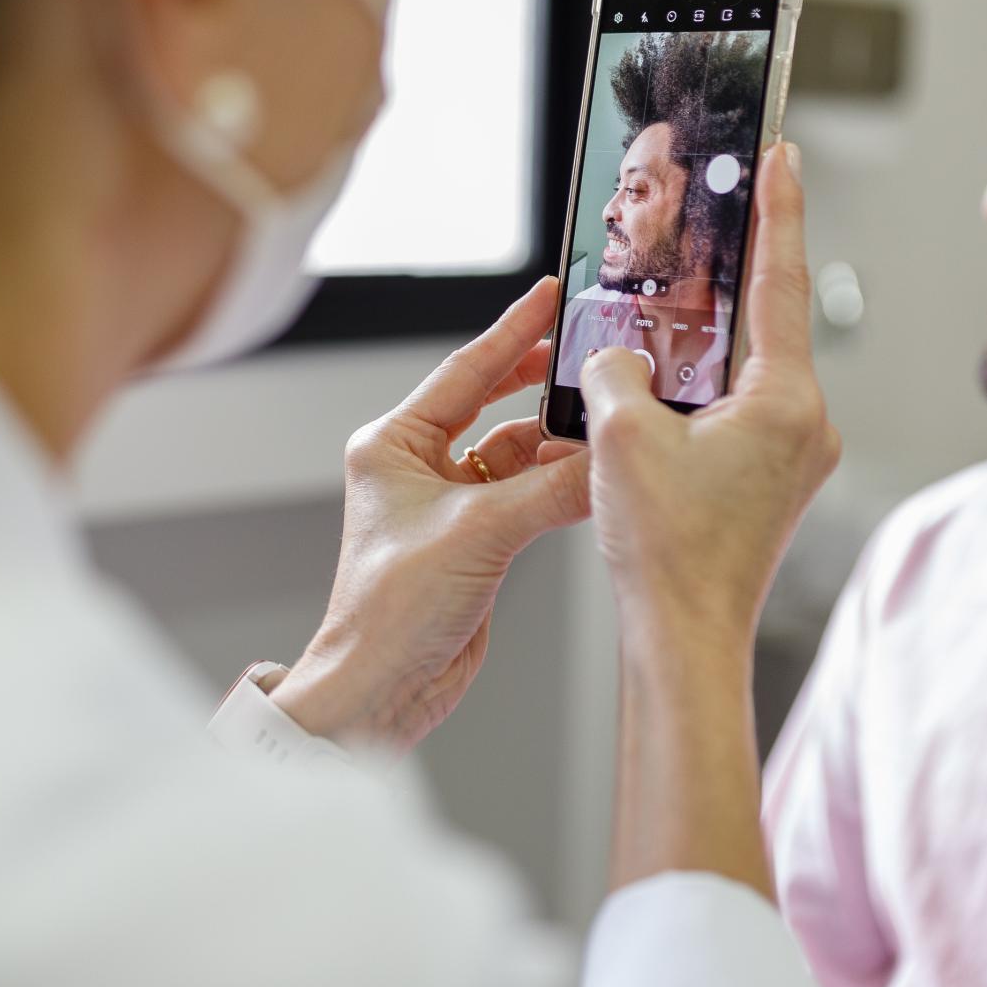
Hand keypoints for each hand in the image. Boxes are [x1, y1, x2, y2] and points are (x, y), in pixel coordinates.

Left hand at [273, 277, 591, 749]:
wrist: (379, 690)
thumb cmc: (389, 615)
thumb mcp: (478, 534)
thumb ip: (549, 491)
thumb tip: (607, 460)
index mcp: (393, 445)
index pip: (464, 371)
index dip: (511, 332)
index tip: (548, 296)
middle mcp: (417, 468)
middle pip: (492, 405)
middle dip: (540, 383)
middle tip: (590, 354)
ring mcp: (446, 504)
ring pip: (514, 455)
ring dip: (555, 444)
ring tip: (602, 423)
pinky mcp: (474, 541)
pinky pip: (525, 496)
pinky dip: (558, 486)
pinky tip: (591, 476)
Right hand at [582, 140, 840, 675]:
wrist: (686, 639)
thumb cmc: (667, 551)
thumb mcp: (621, 436)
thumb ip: (616, 369)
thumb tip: (620, 356)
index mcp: (786, 402)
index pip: (783, 282)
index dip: (779, 211)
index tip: (781, 157)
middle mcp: (806, 424)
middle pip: (767, 325)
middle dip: (735, 274)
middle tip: (719, 215)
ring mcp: (794, 456)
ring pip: (749, 372)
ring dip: (710, 341)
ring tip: (670, 308)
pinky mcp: (772, 482)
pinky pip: (741, 410)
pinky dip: (705, 388)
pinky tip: (665, 386)